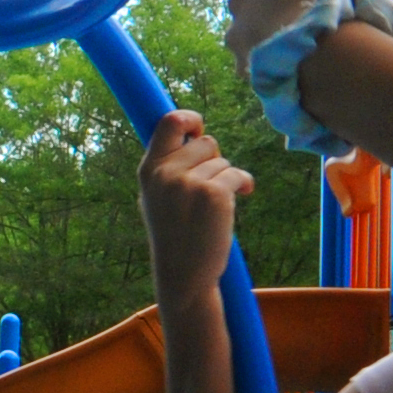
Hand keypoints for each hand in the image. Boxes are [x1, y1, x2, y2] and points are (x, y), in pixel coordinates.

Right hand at [138, 110, 252, 293]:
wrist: (183, 273)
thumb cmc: (174, 234)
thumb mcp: (156, 196)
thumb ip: (168, 164)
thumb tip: (191, 130)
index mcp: (148, 170)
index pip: (169, 122)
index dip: (189, 119)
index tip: (198, 129)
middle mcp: (166, 173)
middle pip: (206, 142)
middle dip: (214, 160)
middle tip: (207, 187)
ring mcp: (190, 183)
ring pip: (223, 161)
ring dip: (226, 178)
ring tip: (214, 206)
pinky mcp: (215, 195)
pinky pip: (238, 175)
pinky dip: (244, 185)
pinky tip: (241, 197)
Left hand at [222, 0, 344, 68]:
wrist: (328, 57)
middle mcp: (233, 32)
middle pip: (257, 23)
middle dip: (278, 23)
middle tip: (310, 24)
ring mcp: (244, 64)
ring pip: (262, 52)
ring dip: (282, 51)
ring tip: (312, 50)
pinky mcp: (260, 89)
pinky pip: (273, 76)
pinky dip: (288, 73)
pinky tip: (310, 68)